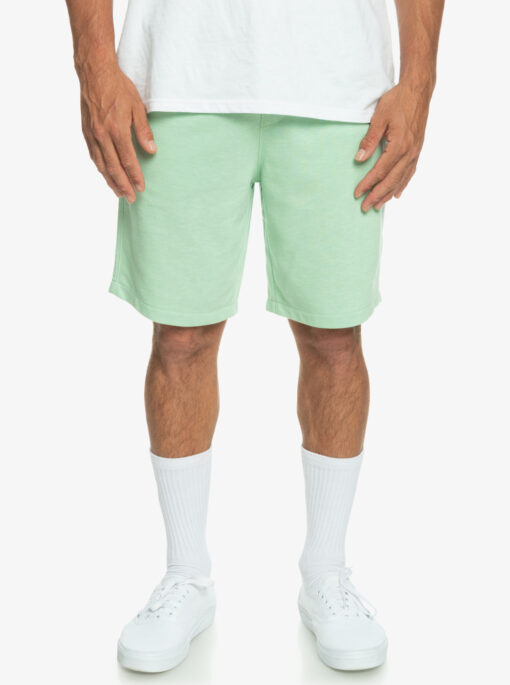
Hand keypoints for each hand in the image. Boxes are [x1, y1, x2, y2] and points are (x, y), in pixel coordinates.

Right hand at [78, 62, 155, 202]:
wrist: (94, 72)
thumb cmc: (118, 87)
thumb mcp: (137, 106)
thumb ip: (144, 131)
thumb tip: (151, 150)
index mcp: (117, 130)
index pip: (128, 161)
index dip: (135, 177)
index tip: (142, 188)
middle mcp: (103, 135)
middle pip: (114, 168)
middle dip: (124, 185)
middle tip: (131, 198)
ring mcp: (92, 134)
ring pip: (102, 165)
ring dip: (111, 181)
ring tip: (119, 193)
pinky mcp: (86, 131)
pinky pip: (94, 155)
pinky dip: (101, 168)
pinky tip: (106, 175)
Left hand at [354, 82, 431, 211]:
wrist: (419, 90)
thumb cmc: (398, 100)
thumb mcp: (379, 117)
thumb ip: (369, 139)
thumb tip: (359, 159)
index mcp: (399, 145)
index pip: (380, 171)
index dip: (368, 184)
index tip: (357, 193)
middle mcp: (409, 152)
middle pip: (391, 181)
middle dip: (377, 195)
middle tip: (365, 207)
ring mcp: (415, 152)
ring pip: (401, 180)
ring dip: (389, 194)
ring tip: (378, 205)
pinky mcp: (418, 150)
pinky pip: (410, 172)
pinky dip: (403, 185)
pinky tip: (397, 193)